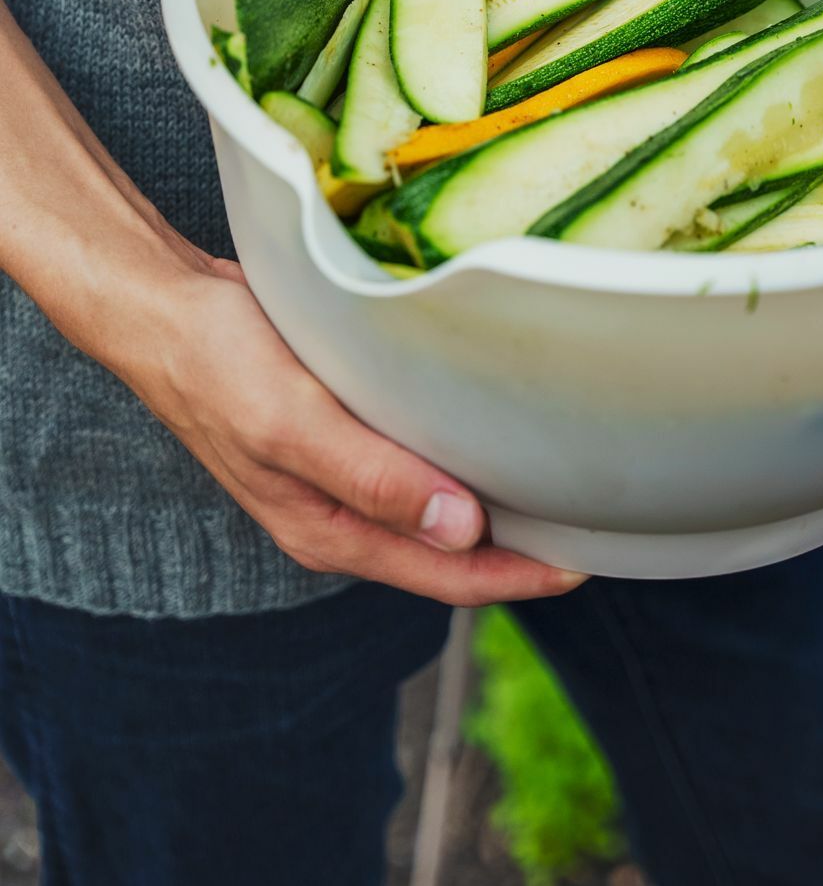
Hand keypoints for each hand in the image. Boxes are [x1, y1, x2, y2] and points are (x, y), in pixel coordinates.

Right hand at [0, 1, 579, 606]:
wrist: (161, 307)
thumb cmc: (218, 363)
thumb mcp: (294, 421)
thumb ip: (374, 478)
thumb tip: (462, 530)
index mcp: (331, 529)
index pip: (447, 576)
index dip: (522, 577)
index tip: (590, 563)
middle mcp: (341, 514)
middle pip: (451, 553)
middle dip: (522, 550)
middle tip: (599, 523)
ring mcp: (340, 476)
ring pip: (438, 509)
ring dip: (497, 505)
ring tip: (565, 485)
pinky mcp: (342, 432)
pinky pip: (418, 463)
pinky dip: (463, 458)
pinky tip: (496, 431)